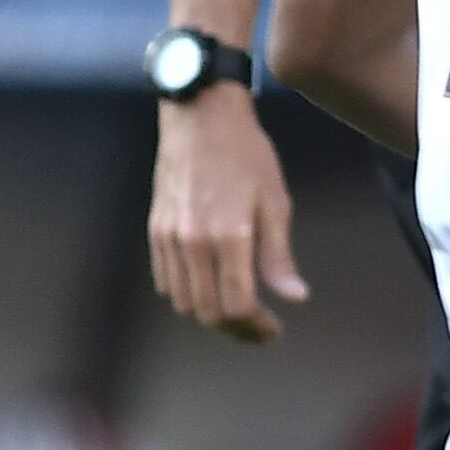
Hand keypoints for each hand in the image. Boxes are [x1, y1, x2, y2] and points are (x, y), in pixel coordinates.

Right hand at [149, 85, 305, 342]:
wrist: (200, 119)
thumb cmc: (246, 156)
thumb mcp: (276, 203)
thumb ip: (279, 256)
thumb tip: (294, 298)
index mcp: (228, 236)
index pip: (237, 305)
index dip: (256, 327)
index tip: (274, 330)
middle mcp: (193, 242)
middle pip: (208, 311)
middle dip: (237, 329)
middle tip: (260, 330)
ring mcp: (169, 237)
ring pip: (184, 301)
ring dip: (211, 315)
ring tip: (239, 314)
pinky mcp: (155, 230)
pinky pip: (166, 281)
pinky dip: (187, 296)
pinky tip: (210, 289)